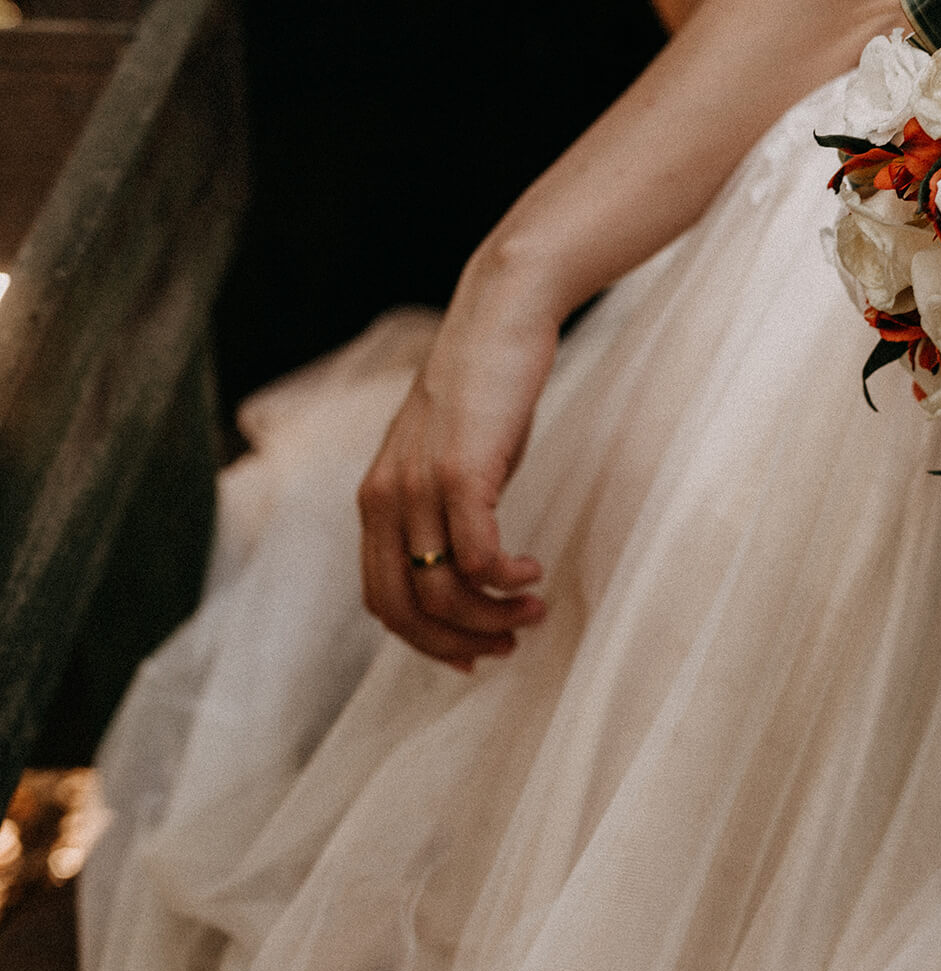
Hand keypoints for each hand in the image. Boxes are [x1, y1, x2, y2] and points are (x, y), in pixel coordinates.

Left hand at [357, 262, 561, 669]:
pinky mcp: (462, 474)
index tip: (475, 650)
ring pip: (443, 592)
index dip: (426, 640)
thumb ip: (444, 509)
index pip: (382, 599)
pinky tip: (533, 571)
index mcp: (376, 501)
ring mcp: (419, 488)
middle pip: (405, 609)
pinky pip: (478, 558)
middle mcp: (385, 499)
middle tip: (510, 642)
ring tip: (534, 609)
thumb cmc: (485, 389)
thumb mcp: (450, 458)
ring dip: (493, 617)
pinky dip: (508, 580)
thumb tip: (469, 567)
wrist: (498, 320)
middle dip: (459, 640)